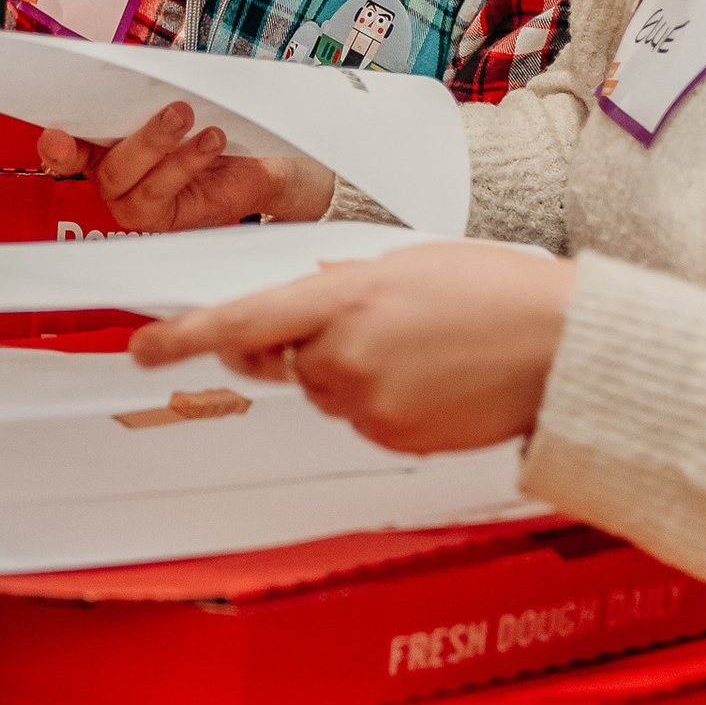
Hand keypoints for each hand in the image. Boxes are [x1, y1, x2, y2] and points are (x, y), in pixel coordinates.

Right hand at [35, 98, 332, 230]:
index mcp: (102, 144)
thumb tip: (140, 75)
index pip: (66, 148)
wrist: (257, 159)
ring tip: (191, 117)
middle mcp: (111, 176)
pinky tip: (211, 140)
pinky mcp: (160, 218)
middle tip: (176, 109)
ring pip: (129, 179)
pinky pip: (161, 194)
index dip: (56, 146)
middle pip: (103, 164)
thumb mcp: (178, 99)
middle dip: (138, 136)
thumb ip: (150, 92)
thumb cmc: (210, 123)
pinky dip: (187, 164)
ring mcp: (133, 201)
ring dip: (161, 145)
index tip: (57, 136)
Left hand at [129, 242, 573, 453]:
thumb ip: (345, 284)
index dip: (185, 337)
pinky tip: (436, 378)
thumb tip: (304, 305)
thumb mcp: (411, 265)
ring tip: (426, 349)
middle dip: (310, 341)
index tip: (144, 349)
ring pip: (328, 390)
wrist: (561, 347)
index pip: (245, 321)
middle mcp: (346, 355)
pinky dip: (387, 399)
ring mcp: (369, 404)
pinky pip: (363, 419)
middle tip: (376, 322)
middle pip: (286, 359)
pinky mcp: (392, 439)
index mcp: (347, 297)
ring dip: (356, 371)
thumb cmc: (498, 293)